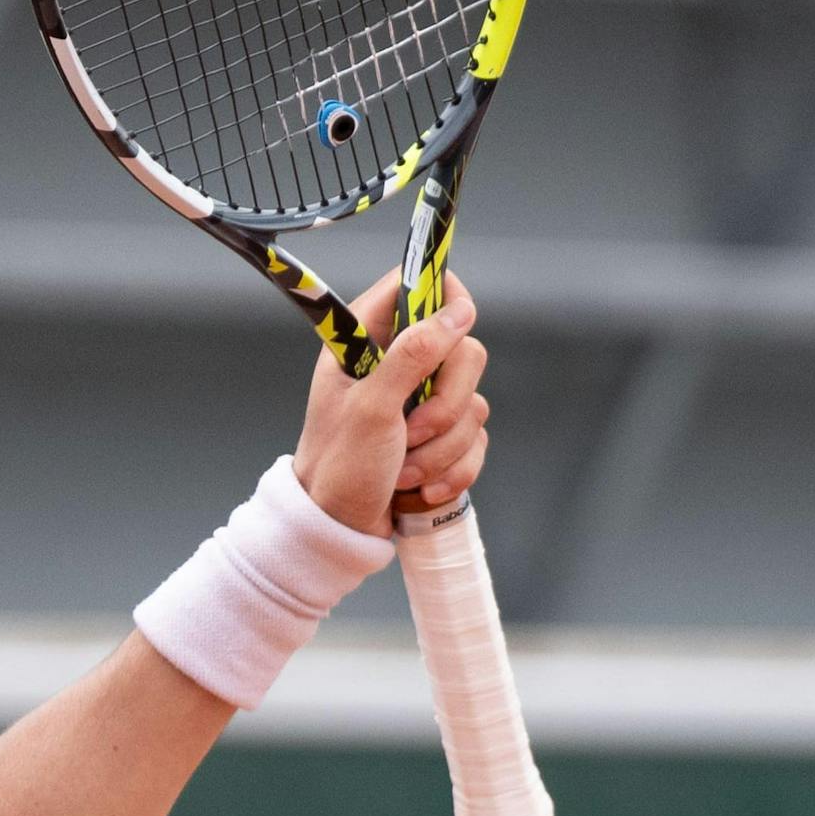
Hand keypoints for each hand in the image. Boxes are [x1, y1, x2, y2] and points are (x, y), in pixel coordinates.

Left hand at [292, 274, 489, 534]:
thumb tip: (459, 311)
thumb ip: (414, 355)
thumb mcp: (372, 407)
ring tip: (402, 471)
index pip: (415, 286)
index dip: (443, 298)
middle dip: (445, 405)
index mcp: (367, 340)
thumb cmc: (340, 466)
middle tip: (410, 432)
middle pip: (464, 352)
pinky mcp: (440, 437)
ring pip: (472, 404)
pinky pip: (476, 441)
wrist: (338, 529)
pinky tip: (418, 489)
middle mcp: (397, 363)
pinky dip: (453, 471)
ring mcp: (422, 401)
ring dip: (442, 449)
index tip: (453, 334)